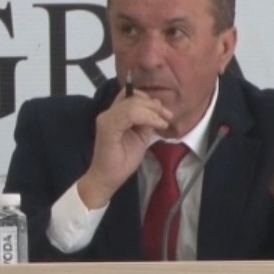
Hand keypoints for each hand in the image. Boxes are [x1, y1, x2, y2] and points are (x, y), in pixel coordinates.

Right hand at [76, 91, 172, 208]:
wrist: (108, 178)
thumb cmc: (122, 161)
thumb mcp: (140, 136)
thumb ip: (145, 122)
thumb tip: (157, 110)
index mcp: (113, 115)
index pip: (129, 95)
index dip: (147, 99)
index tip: (164, 112)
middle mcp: (107, 114)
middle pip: (133, 98)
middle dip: (154, 105)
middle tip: (167, 116)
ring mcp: (106, 120)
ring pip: (132, 104)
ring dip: (152, 111)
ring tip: (163, 122)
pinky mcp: (108, 128)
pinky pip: (130, 114)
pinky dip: (148, 117)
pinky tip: (157, 125)